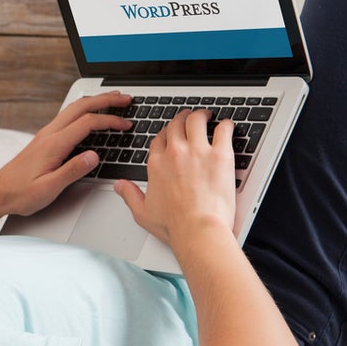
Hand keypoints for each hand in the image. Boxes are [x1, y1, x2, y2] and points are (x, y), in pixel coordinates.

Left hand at [0, 91, 133, 216]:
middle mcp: (49, 134)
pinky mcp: (44, 139)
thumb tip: (94, 156)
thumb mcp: (49, 188)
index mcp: (53, 144)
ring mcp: (46, 134)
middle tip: (125, 98)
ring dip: (95, 102)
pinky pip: (67, 117)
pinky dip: (84, 111)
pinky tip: (90, 115)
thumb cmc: (20, 193)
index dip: (110, 121)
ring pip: (73, 109)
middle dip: (105, 99)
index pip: (87, 123)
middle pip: (81, 106)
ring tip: (113, 100)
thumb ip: (72, 171)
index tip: (126, 124)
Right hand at [113, 109, 236, 246]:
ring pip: (197, 120)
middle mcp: (175, 153)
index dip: (166, 134)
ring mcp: (197, 151)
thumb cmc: (174, 225)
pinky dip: (226, 125)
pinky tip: (227, 126)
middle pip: (177, 124)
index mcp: (157, 164)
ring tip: (207, 116)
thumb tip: (119, 186)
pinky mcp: (220, 155)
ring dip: (202, 115)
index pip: (159, 139)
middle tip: (189, 118)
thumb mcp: (142, 212)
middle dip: (183, 118)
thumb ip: (130, 195)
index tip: (171, 135)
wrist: (197, 230)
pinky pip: (223, 129)